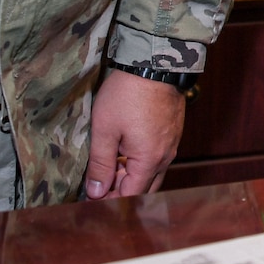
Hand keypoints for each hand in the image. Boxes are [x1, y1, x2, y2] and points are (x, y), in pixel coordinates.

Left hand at [84, 69, 186, 198]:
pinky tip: (125, 149)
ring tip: (110, 165)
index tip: (90, 198)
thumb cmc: (127, 95)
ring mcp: (172, 144)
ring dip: (131, 176)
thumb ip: (100, 164)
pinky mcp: (173, 132)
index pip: (130, 195)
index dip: (109, 200)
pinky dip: (141, 161)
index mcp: (149, 160)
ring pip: (152, 173)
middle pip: (145, 188)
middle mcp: (165, 156)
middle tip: (98, 184)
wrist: (155, 63)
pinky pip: (158, 157)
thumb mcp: (105, 130)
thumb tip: (96, 192)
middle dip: (121, 190)